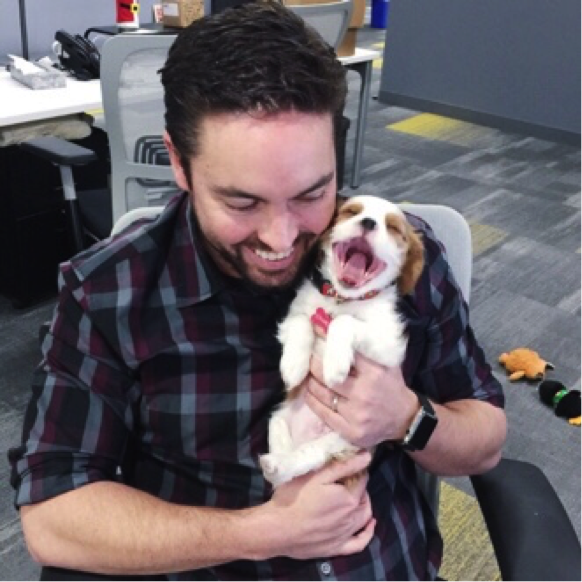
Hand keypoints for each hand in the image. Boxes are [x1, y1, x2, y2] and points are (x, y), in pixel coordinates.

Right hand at [268, 451, 374, 558]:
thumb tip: (367, 456)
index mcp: (348, 498)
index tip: (349, 466)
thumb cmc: (294, 497)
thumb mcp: (317, 476)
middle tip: (348, 480)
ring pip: (364, 518)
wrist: (277, 529)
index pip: (362, 480)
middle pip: (365, 499)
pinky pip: (360, 543)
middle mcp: (351, 517)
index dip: (357, 471)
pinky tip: (369, 525)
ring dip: (364, 505)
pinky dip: (368, 533)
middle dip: (361, 488)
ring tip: (356, 497)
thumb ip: (343, 466)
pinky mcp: (336, 548)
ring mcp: (345, 535)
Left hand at [306, 316, 417, 448]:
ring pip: (321, 393)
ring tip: (307, 372)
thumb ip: (364, 347)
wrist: (404, 419)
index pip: (344, 351)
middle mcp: (364, 393)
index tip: (315, 326)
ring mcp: (356, 414)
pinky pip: (322, 412)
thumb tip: (335, 325)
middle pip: (325, 373)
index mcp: (374, 372)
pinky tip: (309, 390)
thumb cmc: (390, 385)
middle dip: (313, 361)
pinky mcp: (350, 431)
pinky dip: (312, 399)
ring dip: (310, 380)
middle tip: (308, 354)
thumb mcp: (384, 362)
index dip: (326, 338)